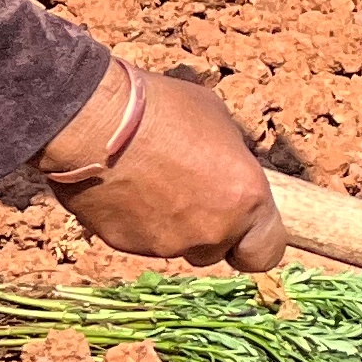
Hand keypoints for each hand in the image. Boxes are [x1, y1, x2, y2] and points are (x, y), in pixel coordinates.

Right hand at [48, 69, 288, 269]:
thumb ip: (230, 161)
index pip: (267, 251)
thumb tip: (228, 170)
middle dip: (209, 229)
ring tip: (152, 184)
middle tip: (190, 195)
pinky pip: (140, 241)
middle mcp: (212, 230)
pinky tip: (125, 188)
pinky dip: (136, 222)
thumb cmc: (163, 109)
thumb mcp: (218, 122)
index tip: (244, 226)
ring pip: (178, 247)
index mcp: (246, 199)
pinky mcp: (126, 246)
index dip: (254, 240)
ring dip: (172, 226)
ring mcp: (168, 243)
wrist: (95, 120)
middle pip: (218, 250)